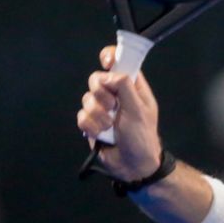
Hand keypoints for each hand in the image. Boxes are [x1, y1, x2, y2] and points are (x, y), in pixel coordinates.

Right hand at [77, 45, 163, 179]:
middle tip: (113, 106)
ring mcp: (103, 109)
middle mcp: (116, 95)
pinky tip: (101, 134)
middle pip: (97, 79)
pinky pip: (81, 116)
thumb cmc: (142, 136)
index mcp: (133, 87)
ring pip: (87, 98)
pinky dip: (91, 125)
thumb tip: (108, 73)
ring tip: (110, 126)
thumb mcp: (138, 109)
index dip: (110, 57)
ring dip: (98, 114)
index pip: (120, 63)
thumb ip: (124, 87)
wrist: (132, 164)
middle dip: (101, 93)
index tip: (105, 61)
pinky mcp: (92, 123)